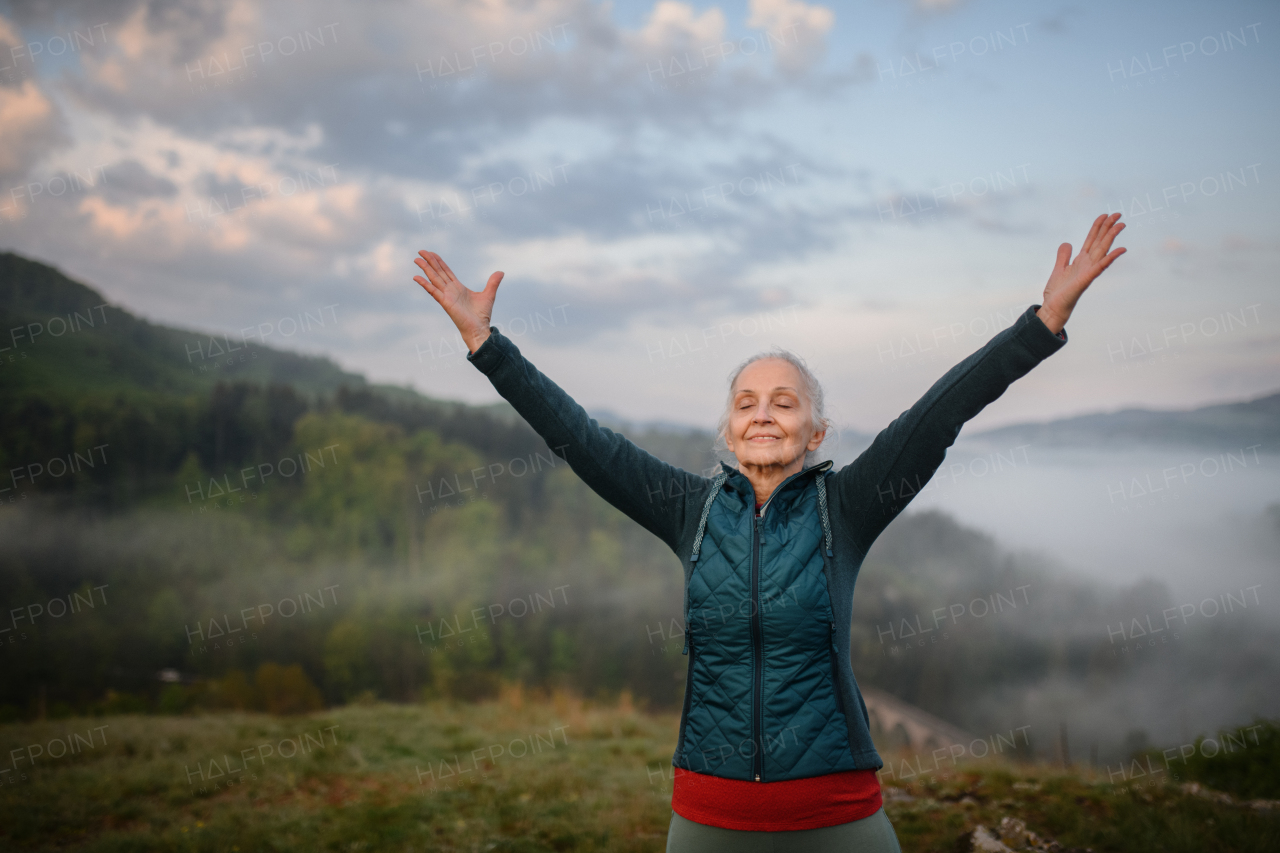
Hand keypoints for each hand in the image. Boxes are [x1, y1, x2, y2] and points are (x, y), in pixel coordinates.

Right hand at [413, 251, 502, 352]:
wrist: (479, 329)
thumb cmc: (481, 315)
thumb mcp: (489, 295)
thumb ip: (493, 283)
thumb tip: (501, 272)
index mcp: (458, 287)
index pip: (446, 271)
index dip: (439, 262)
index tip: (431, 253)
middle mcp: (450, 290)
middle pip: (438, 272)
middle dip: (429, 261)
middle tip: (420, 251)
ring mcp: (446, 296)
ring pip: (434, 279)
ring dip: (425, 269)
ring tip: (416, 259)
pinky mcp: (445, 303)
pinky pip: (433, 291)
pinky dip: (425, 284)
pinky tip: (417, 277)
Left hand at [1036, 212, 1125, 334]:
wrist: (1053, 308)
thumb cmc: (1058, 292)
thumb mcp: (1058, 269)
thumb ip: (1063, 256)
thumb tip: (1068, 243)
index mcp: (1081, 260)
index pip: (1091, 239)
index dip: (1098, 226)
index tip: (1105, 214)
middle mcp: (1087, 264)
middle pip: (1099, 241)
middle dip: (1108, 227)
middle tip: (1119, 213)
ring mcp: (1088, 271)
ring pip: (1102, 250)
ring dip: (1111, 237)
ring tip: (1121, 224)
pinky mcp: (1086, 280)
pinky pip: (1100, 267)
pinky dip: (1111, 257)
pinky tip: (1121, 249)